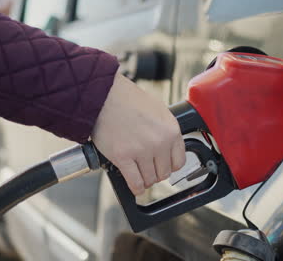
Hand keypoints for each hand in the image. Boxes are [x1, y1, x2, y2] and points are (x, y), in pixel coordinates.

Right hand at [91, 74, 185, 194]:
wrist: (104, 95)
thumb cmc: (128, 99)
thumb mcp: (158, 111)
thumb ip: (165, 131)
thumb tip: (168, 148)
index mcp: (171, 130)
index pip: (178, 162)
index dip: (169, 165)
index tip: (163, 165)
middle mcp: (159, 142)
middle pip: (164, 173)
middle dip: (155, 172)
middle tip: (147, 168)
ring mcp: (141, 151)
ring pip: (150, 179)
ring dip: (145, 180)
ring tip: (139, 173)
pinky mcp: (123, 157)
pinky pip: (135, 182)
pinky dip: (136, 188)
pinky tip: (135, 186)